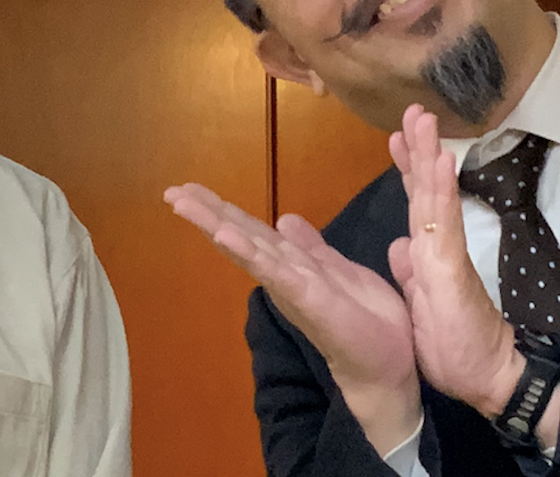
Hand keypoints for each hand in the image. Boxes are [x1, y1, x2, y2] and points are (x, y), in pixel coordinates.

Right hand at [163, 183, 420, 445]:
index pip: (253, 232)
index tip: (189, 189)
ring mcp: (294, 289)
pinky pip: (275, 273)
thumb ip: (311, 249)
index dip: (223, 210)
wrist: (388, 370)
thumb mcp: (341, 273)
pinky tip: (224, 235)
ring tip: (184, 205)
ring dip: (216, 226)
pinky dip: (249, 253)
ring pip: (249, 250)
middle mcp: (286, 277)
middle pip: (241, 237)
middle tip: (171, 191)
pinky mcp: (310, 300)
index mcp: (295, 267)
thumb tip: (284, 220)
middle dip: (206, 214)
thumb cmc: (370, 326)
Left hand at [384, 105, 528, 417]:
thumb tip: (399, 246)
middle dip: (418, 149)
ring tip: (425, 120)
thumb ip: (411, 272)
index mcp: (427, 255)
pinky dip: (440, 190)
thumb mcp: (420, 304)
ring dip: (428, 156)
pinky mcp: (452, 267)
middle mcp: (437, 247)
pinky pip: (443, 222)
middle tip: (414, 110)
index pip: (415, 204)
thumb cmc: (455, 344)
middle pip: (425, 190)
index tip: (397, 137)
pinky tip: (440, 161)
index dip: (407, 170)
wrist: (487, 375)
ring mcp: (446, 253)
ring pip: (434, 197)